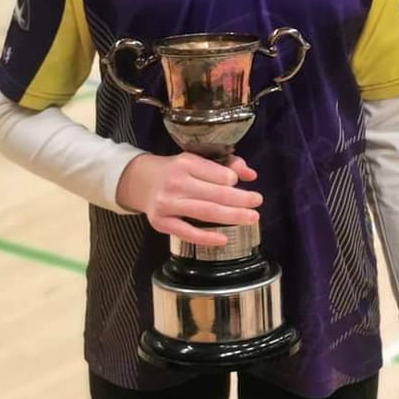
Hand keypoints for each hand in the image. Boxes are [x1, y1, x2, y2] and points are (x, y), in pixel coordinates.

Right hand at [116, 152, 261, 246]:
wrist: (140, 181)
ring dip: (232, 216)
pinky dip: (206, 237)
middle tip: (258, 201)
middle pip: (215, 194)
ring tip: (251, 217)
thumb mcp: (196, 160)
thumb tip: (250, 175)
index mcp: (186, 163)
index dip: (233, 179)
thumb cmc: (175, 171)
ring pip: (205, 212)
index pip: (218, 173)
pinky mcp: (161, 223)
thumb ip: (225, 164)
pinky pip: (187, 232)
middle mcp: (175, 182)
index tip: (241, 183)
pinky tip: (224, 238)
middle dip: (241, 199)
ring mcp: (167, 204)